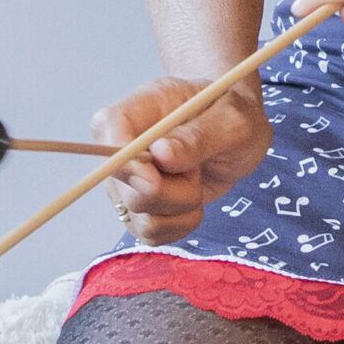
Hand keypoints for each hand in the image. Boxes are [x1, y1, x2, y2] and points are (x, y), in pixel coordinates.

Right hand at [95, 77, 269, 245]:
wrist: (235, 135)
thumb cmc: (231, 116)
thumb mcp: (231, 121)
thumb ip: (197, 137)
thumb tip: (160, 153)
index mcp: (138, 109)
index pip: (107, 129)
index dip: (126, 161)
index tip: (158, 175)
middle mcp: (122, 147)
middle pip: (127, 190)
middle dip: (174, 191)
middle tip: (197, 169)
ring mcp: (125, 181)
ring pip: (140, 219)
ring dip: (181, 208)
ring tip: (196, 180)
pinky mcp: (137, 209)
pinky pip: (150, 235)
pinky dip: (181, 224)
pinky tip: (192, 201)